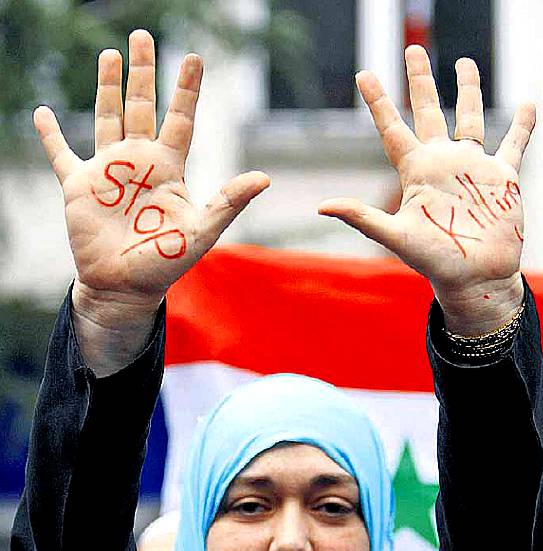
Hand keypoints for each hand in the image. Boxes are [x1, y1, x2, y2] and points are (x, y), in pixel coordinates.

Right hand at [34, 30, 269, 371]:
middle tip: (142, 35)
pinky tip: (42, 113)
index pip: (180, 120)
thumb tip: (264, 178)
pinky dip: (51, 135)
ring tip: (110, 54)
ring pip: (107, 117)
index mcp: (169, 169)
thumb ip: (228, 203)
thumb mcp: (200, 233)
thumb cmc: (164, 264)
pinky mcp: (78, 186)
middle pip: (142, 106)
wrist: (124, 288)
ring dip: (107, 87)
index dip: (187, 90)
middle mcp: (139, 162)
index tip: (194, 57)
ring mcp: (108, 171)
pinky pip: (61, 154)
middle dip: (143, 71)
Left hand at [319, 46, 535, 333]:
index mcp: (416, 172)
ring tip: (464, 62)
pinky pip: (514, 144)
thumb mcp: (396, 237)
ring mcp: (472, 169)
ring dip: (468, 90)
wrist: (475, 278)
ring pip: (470, 118)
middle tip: (413, 48)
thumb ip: (363, 218)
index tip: (363, 74)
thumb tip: (322, 205)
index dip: (378, 101)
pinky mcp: (503, 178)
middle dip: (420, 81)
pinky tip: (528, 105)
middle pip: (429, 111)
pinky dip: (522, 125)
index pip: (393, 128)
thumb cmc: (434, 262)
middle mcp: (442, 164)